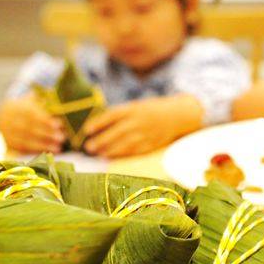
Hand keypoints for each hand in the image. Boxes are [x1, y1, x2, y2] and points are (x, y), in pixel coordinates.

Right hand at [0, 94, 64, 152]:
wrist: (3, 115)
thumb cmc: (27, 106)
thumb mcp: (32, 99)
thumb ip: (45, 99)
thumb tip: (59, 97)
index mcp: (17, 107)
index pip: (31, 114)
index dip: (46, 120)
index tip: (60, 125)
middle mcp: (9, 121)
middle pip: (29, 129)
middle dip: (47, 134)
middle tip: (62, 138)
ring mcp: (7, 133)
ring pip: (25, 141)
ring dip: (43, 146)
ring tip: (58, 148)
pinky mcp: (8, 144)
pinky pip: (22, 150)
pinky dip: (36, 152)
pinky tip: (49, 154)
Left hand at [83, 95, 201, 157]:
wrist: (177, 115)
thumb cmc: (151, 110)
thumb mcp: (136, 106)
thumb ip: (121, 114)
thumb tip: (99, 125)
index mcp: (133, 108)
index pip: (112, 115)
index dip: (98, 123)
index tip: (86, 130)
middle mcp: (139, 121)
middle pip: (116, 132)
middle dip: (101, 140)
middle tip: (88, 147)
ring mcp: (145, 134)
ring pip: (124, 144)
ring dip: (109, 150)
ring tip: (98, 154)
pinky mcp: (151, 144)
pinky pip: (134, 151)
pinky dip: (122, 155)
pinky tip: (112, 157)